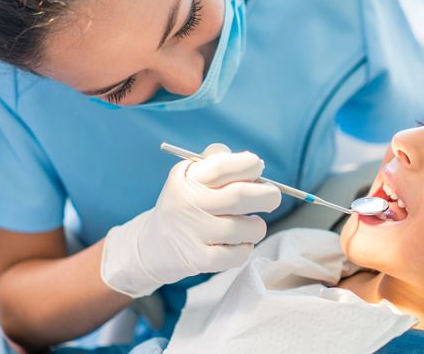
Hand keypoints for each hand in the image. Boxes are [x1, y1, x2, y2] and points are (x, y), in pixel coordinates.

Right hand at [100, 144, 280, 297]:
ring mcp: (193, 232)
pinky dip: (245, 247)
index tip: (257, 169)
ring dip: (256, 226)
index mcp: (187, 178)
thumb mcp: (190, 177)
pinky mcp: (199, 260)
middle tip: (271, 197)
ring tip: (247, 225)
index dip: (250, 165)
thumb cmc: (184, 205)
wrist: (152, 246)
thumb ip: (218, 163)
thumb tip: (255, 164)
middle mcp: (188, 203)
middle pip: (241, 196)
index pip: (224, 165)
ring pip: (248, 228)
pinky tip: (236, 243)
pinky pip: (240, 254)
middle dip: (268, 195)